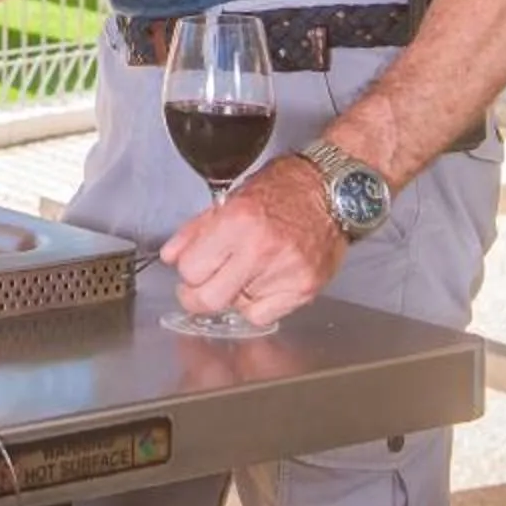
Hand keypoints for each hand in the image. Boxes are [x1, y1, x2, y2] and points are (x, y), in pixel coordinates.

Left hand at [160, 158, 345, 328]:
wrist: (335, 192)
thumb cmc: (286, 188)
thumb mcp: (232, 198)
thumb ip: (197, 230)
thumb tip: (171, 256)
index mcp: (237, 222)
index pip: (191, 269)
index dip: (187, 270)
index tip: (191, 268)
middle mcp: (260, 251)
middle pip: (209, 299)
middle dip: (197, 296)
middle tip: (201, 286)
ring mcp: (284, 274)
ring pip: (235, 308)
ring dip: (233, 294)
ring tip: (246, 270)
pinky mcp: (303, 289)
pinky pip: (263, 316)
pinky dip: (257, 305)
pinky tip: (262, 283)